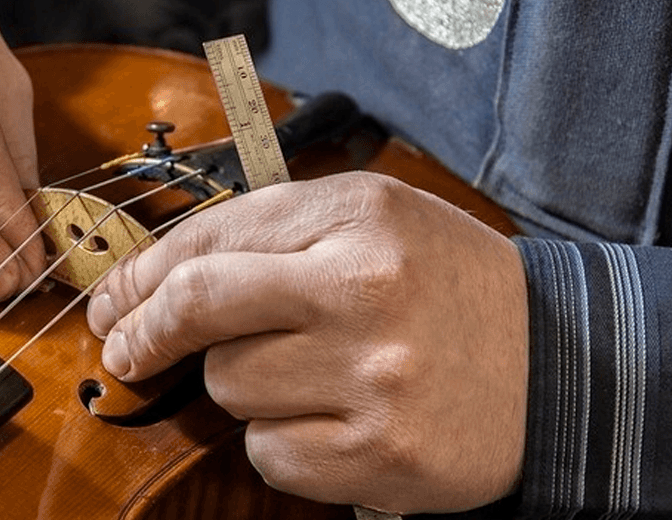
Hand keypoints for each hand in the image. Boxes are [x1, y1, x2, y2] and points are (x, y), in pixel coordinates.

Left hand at [87, 172, 527, 513]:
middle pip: (200, 310)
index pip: (212, 239)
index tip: (114, 299)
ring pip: (232, 388)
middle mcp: (364, 290)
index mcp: (359, 216)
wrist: (557, 364)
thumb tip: (155, 273)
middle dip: (146, 332)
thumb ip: (271, 231)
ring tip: (311, 374)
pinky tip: (333, 420)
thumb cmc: (447, 286)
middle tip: (128, 348)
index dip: (142, 274)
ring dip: (246, 386)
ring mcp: (373, 378)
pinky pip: (270, 454)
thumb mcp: (374, 220)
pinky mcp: (379, 456)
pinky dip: (283, 442)